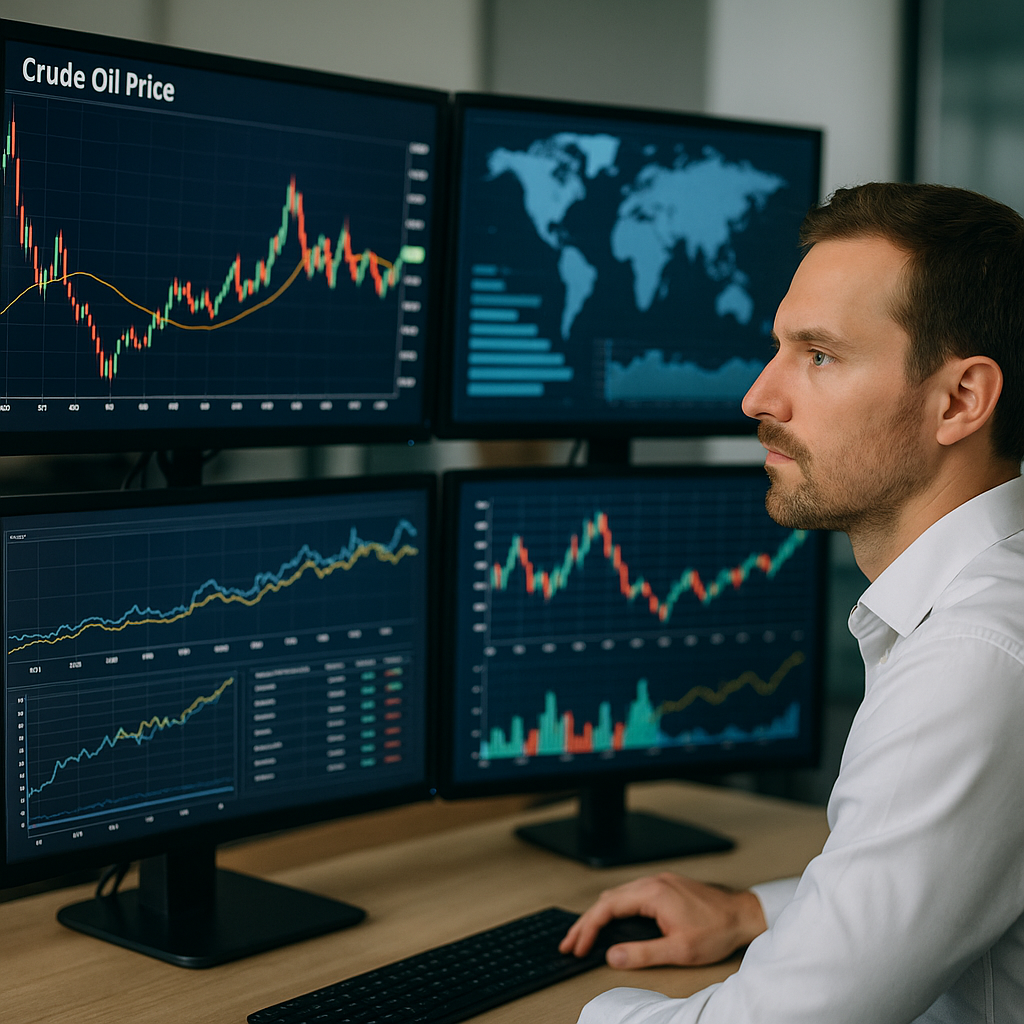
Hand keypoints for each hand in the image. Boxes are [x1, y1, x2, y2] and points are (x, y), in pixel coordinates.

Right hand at [559, 871, 766, 968]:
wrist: (743, 914)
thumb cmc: (717, 930)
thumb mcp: (679, 950)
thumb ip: (642, 953)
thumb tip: (612, 956)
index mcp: (652, 893)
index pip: (607, 907)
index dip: (588, 928)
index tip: (577, 946)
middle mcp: (652, 882)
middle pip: (607, 899)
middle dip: (586, 922)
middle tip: (570, 943)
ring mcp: (658, 882)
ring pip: (617, 895)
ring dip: (599, 915)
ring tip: (585, 935)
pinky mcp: (665, 886)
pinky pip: (630, 894)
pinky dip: (615, 909)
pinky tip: (612, 921)